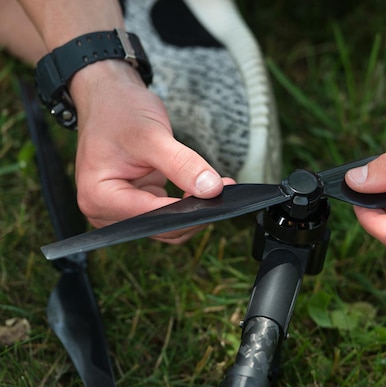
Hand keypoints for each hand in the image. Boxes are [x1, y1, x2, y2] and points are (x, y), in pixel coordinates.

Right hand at [70, 60, 231, 242]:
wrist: (109, 98)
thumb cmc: (120, 111)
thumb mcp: (152, 135)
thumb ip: (182, 164)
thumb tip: (212, 190)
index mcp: (99, 197)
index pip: (151, 217)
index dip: (188, 211)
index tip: (217, 195)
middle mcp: (104, 210)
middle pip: (161, 228)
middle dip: (195, 212)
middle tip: (225, 190)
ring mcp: (121, 211)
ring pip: (168, 226)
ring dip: (195, 211)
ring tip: (219, 187)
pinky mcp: (138, 205)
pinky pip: (169, 215)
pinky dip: (188, 205)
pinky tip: (205, 188)